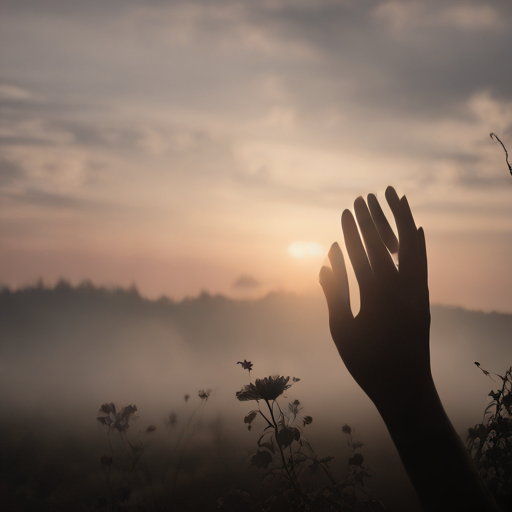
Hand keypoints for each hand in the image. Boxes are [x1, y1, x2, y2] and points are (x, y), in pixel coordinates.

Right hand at [319, 186, 430, 408]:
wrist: (405, 388)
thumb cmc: (366, 362)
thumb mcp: (341, 330)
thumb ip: (334, 293)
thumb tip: (326, 259)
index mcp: (376, 297)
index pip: (361, 254)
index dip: (351, 231)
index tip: (345, 210)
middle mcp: (401, 289)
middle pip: (386, 245)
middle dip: (372, 219)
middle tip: (362, 196)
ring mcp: (416, 293)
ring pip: (411, 247)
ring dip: (402, 220)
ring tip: (396, 197)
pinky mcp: (424, 298)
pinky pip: (423, 264)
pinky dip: (419, 244)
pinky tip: (417, 229)